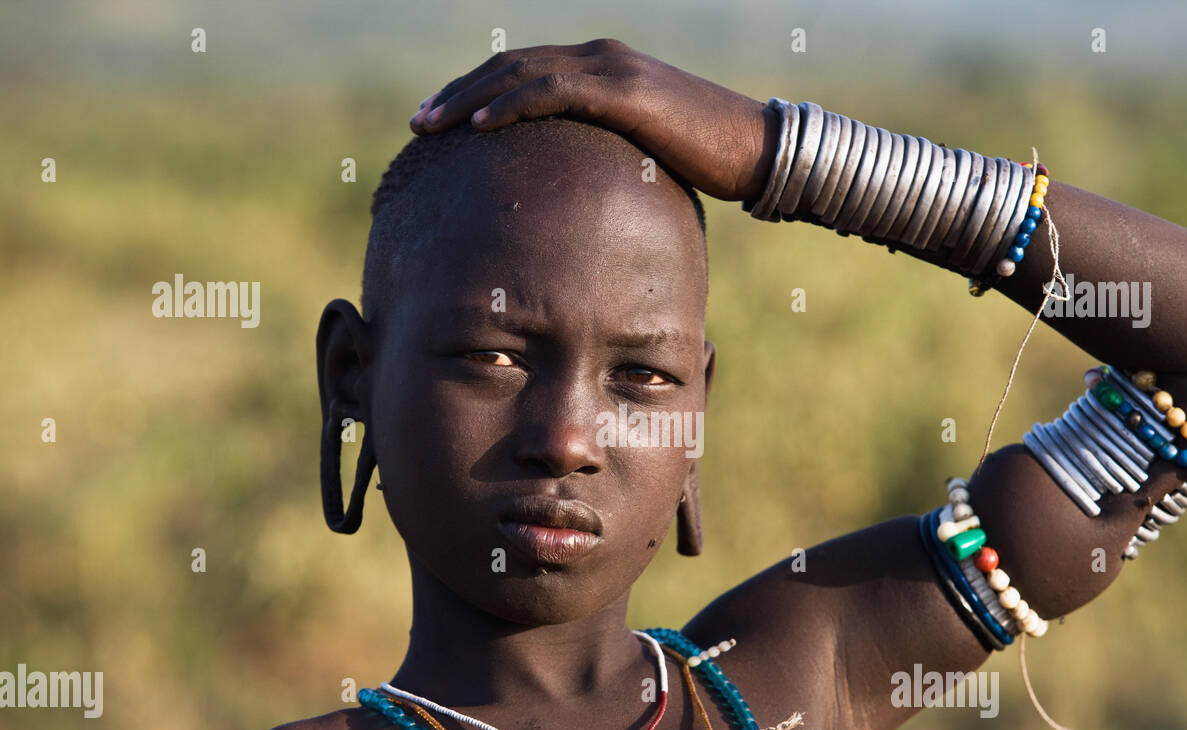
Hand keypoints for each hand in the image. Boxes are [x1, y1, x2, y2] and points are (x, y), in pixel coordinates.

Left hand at [409, 38, 775, 203]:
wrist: (758, 149)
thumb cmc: (708, 163)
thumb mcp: (643, 158)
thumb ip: (605, 162)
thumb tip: (576, 203)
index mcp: (602, 72)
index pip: (524, 74)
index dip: (477, 94)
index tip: (440, 122)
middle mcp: (601, 59)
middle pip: (510, 67)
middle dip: (459, 93)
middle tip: (418, 122)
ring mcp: (612, 70)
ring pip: (521, 74)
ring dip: (469, 98)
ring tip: (431, 125)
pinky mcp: (625, 91)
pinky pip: (553, 92)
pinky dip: (510, 106)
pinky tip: (479, 127)